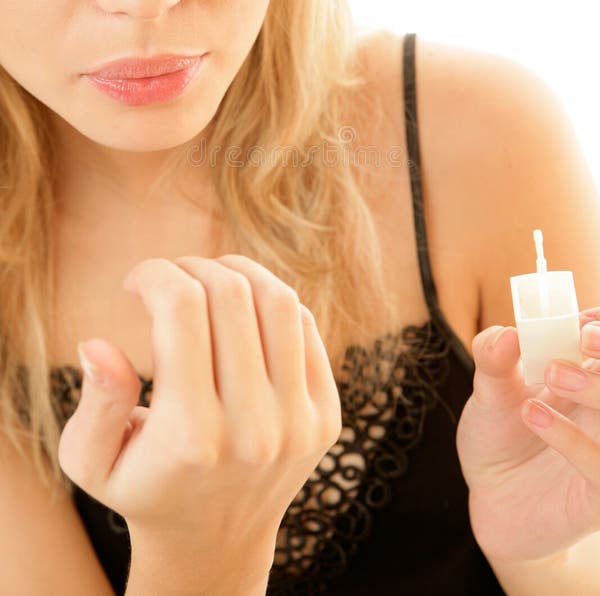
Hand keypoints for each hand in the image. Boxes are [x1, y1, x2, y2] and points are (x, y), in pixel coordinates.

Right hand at [58, 254, 342, 573]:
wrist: (214, 544)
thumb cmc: (145, 488)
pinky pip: (305, 328)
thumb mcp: (93, 462)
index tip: (134, 282)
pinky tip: (243, 312)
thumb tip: (98, 344)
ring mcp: (299, 422)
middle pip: (231, 295)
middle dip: (191, 266)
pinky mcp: (326, 417)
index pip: (181, 310)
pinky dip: (270, 302)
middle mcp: (253, 429)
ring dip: (238, 271)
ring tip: (209, 278)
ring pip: (278, 301)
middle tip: (170, 277)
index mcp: (190, 436)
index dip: (154, 274)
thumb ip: (94, 404)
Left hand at [456, 308, 599, 563]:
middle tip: (583, 339)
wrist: (491, 499)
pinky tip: (535, 416)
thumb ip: (493, 357)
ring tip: (550, 374)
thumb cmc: (500, 436)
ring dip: (598, 390)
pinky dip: (575, 440)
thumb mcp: (489, 391)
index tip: (586, 320)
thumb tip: (507, 333)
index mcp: (590, 377)